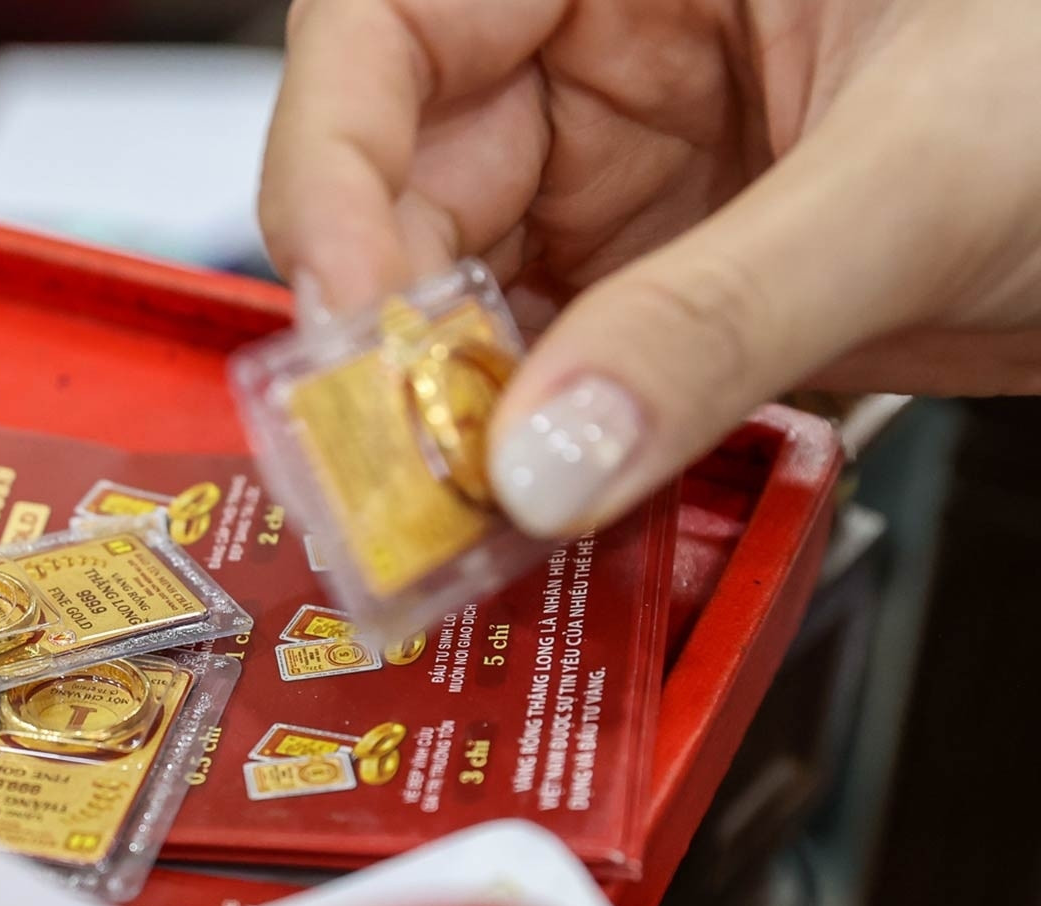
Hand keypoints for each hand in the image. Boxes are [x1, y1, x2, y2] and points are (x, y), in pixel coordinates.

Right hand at [257, 0, 1040, 537]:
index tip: (350, 312)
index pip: (392, 24)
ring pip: (461, 292)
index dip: (333, 163)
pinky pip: (549, 367)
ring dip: (445, 409)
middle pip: (403, 178)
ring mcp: (631, 168)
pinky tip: (532, 505)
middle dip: (385, 324)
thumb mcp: (920, 176)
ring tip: (454, 509)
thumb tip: (544, 455)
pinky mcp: (667, 279)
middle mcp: (606, 42)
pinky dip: (530, 446)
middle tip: (388, 456)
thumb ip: (716, 321)